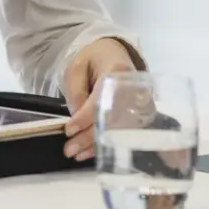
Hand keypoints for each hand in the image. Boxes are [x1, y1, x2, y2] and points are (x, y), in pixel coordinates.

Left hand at [61, 38, 137, 161]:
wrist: (115, 54)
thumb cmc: (94, 59)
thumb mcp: (77, 66)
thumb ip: (76, 89)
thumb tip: (76, 116)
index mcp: (117, 72)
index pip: (101, 100)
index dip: (84, 118)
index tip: (69, 130)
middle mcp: (133, 90)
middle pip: (111, 120)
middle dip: (89, 137)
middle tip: (69, 150)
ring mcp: (139, 104)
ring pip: (118, 131)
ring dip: (96, 145)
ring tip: (76, 154)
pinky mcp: (140, 115)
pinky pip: (122, 134)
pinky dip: (105, 144)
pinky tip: (90, 152)